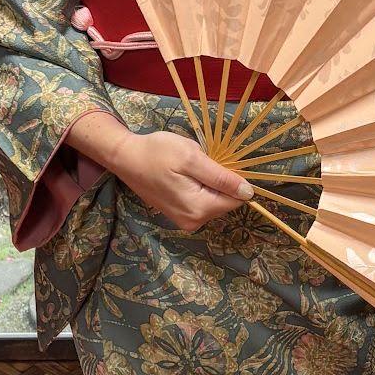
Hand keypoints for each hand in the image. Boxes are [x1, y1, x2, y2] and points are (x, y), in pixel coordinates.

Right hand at [118, 131, 255, 231]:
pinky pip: (202, 202)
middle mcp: (194, 221)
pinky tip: (185, 176)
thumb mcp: (192, 158)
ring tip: (190, 169)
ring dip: (210, 184)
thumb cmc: (157, 152)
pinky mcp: (179, 216)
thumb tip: (248, 193)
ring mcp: (185, 221)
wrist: (126, 158)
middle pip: (225, 202)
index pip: (236, 200)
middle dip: (221, 182)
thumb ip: (221, 178)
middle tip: (201, 163)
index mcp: (199, 209)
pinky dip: (201, 188)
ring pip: (215, 202)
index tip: (220, 163)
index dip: (235, 180)